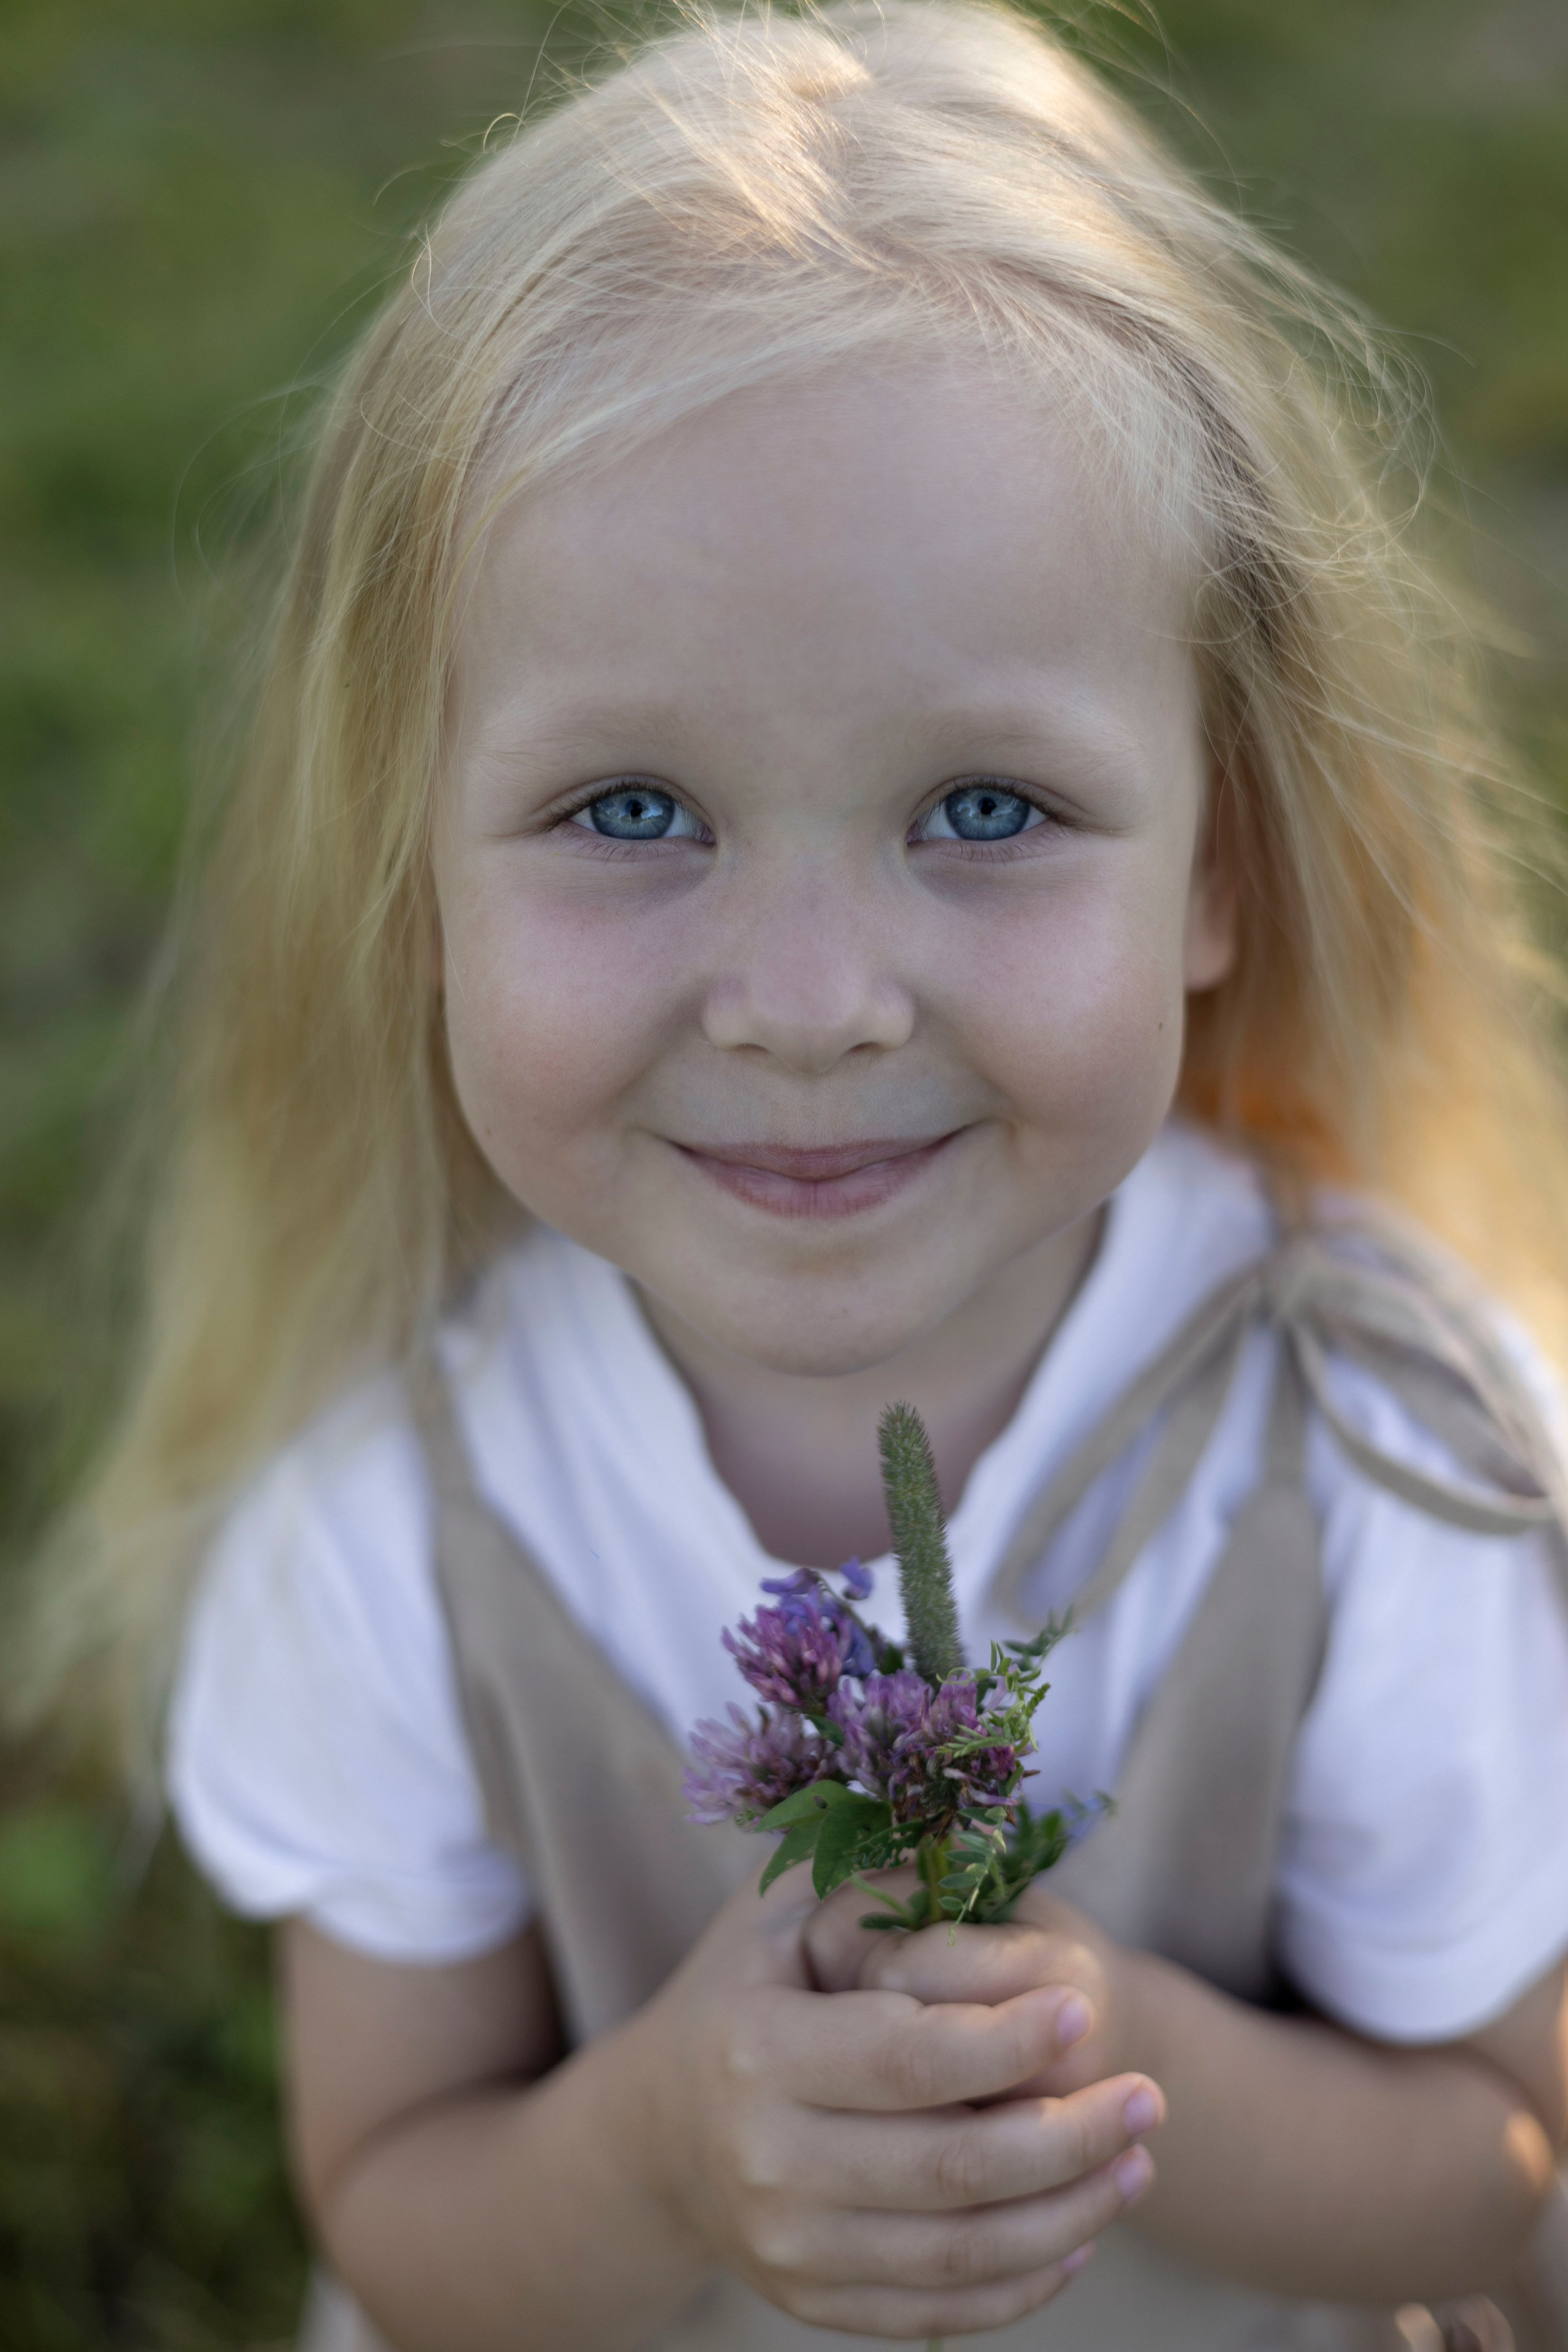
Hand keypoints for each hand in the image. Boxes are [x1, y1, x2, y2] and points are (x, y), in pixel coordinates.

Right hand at [621, 1865, 1164, 2339]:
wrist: (658, 2128)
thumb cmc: (745, 1991)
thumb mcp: (783, 1915)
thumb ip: (875, 1886)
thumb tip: (986, 1843)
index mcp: (757, 2052)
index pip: (910, 2060)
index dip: (1009, 2041)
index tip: (1086, 2007)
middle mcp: (765, 2162)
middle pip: (952, 2168)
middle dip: (1072, 2136)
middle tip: (1149, 2097)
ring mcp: (787, 2248)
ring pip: (961, 2252)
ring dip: (1072, 2213)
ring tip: (1139, 2162)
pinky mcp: (812, 2303)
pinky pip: (939, 2311)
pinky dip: (1024, 2280)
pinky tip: (1080, 2231)